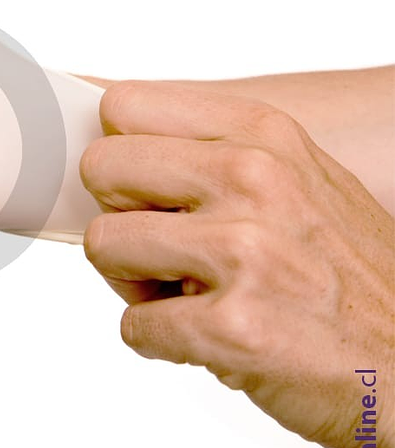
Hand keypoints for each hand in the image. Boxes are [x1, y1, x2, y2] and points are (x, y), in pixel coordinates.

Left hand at [79, 82, 394, 447]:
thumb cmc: (346, 279)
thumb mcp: (299, 180)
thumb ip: (219, 154)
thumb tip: (118, 148)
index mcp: (264, 134)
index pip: (125, 106)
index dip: (126, 159)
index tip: (150, 194)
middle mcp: (254, 179)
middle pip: (101, 169)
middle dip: (121, 216)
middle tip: (164, 252)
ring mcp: (243, 252)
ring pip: (104, 245)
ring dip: (135, 283)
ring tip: (190, 296)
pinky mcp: (232, 326)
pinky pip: (132, 326)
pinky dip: (159, 342)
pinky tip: (210, 339)